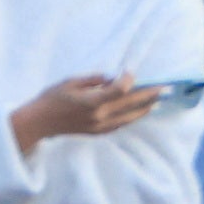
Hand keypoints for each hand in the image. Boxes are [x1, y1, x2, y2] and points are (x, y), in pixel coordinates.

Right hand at [11, 72, 166, 151]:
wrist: (39, 123)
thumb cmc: (51, 98)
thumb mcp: (70, 82)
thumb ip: (94, 80)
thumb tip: (113, 77)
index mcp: (92, 101)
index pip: (120, 90)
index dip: (128, 79)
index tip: (130, 71)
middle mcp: (99, 116)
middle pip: (130, 103)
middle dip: (149, 94)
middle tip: (165, 88)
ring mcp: (100, 126)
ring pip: (130, 117)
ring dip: (145, 108)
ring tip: (158, 100)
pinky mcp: (98, 132)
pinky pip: (122, 124)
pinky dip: (133, 117)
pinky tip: (141, 112)